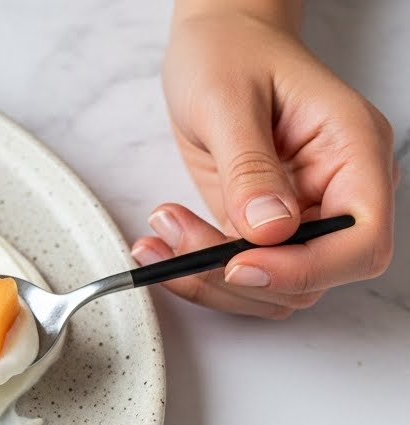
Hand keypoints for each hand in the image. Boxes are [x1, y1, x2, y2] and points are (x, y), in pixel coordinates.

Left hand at [131, 2, 397, 318]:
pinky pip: (242, 271)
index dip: (306, 267)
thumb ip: (249, 167)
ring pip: (274, 287)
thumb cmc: (231, 52)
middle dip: (240, 274)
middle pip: (313, 275)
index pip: (360, 240)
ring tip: (160, 237)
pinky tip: (161, 245)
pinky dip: (198, 270)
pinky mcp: (262, 225)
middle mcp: (338, 190)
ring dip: (210, 279)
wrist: (216, 42)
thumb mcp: (228, 100)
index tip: (242, 263)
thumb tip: (269, 229)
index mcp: (354, 152)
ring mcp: (302, 212)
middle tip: (176, 242)